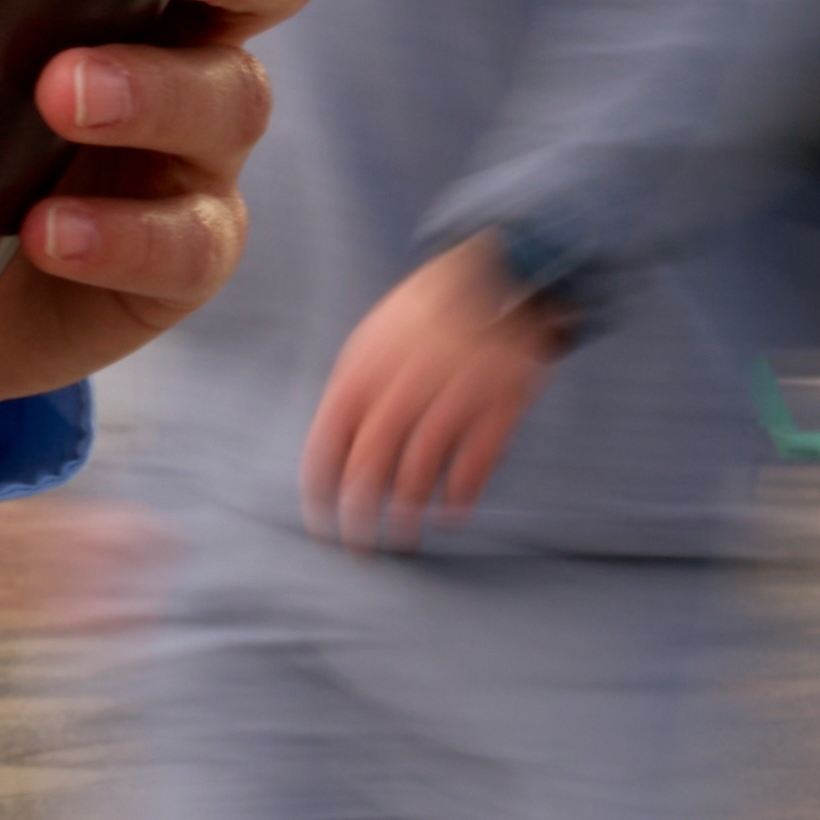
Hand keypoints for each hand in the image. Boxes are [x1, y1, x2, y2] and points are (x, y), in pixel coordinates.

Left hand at [300, 238, 561, 546]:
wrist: (497, 271)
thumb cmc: (427, 314)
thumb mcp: (376, 339)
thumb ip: (355, 390)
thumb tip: (334, 454)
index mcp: (364, 366)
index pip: (330, 439)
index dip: (321, 487)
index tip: (319, 522)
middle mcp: (405, 382)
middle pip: (371, 463)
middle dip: (360, 515)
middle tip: (359, 548)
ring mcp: (455, 392)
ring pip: (421, 468)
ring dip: (409, 512)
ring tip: (404, 538)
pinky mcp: (500, 402)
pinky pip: (474, 460)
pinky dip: (460, 493)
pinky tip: (451, 513)